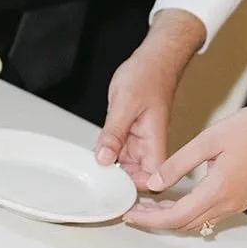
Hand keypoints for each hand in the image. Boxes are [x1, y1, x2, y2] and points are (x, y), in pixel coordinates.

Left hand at [94, 11, 206, 187]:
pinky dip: (107, 152)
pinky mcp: (131, 130)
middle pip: (136, 175)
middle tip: (95, 183)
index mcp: (155, 140)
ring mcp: (140, 138)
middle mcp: (149, 143)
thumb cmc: (149, 73)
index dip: (135, 189)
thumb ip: (114, 133)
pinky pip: (119, 148)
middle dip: (117, 181)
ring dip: (110, 167)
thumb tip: (103, 159)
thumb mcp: (125, 103)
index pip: (152, 179)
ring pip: (124, 163)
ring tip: (91, 170)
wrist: (155, 56)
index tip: (113, 192)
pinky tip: (94, 151)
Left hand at [123, 97, 246, 233]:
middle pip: (185, 224)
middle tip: (134, 210)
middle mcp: (229, 204)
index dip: (150, 218)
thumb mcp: (208, 139)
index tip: (130, 213)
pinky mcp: (243, 197)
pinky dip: (190, 211)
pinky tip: (177, 197)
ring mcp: (238, 203)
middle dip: (157, 221)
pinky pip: (211, 213)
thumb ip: (179, 163)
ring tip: (150, 205)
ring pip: (198, 221)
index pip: (176, 217)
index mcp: (218, 190)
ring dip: (173, 217)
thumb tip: (155, 184)